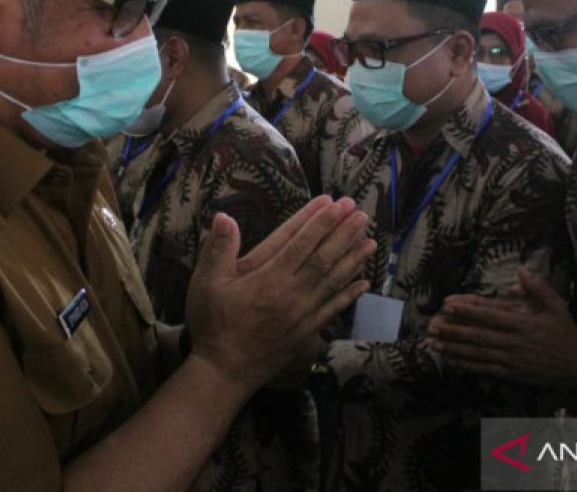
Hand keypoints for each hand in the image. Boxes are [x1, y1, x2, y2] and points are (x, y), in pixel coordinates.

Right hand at [185, 196, 373, 391]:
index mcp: (270, 278)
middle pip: (324, 258)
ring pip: (334, 281)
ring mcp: (303, 314)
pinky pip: (334, 308)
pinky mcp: (307, 331)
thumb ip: (217, 249)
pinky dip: (350, 294)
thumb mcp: (206, 283)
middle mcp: (293, 293)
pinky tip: (364, 282)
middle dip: (344, 234)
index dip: (320, 222)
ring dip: (353, 259)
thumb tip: (224, 217)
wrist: (224, 372)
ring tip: (371, 241)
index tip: (336, 204)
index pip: (301, 243)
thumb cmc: (213, 325)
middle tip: (361, 213)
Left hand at [427, 268, 576, 394]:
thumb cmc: (564, 333)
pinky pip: (486, 370)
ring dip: (455, 349)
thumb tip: (520, 272)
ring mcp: (512, 361)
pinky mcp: (512, 374)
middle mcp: (515, 343)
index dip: (469, 311)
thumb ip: (539, 288)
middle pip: (479, 337)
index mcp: (524, 324)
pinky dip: (468, 366)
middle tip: (432, 326)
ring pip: (479, 355)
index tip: (448, 305)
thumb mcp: (557, 306)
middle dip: (453, 331)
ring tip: (434, 344)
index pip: (491, 316)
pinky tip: (452, 362)